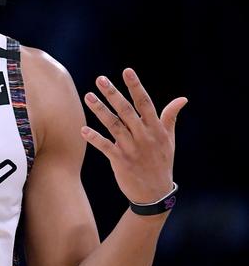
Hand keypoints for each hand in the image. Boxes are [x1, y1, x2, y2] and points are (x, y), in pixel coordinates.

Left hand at [80, 68, 187, 203]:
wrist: (155, 194)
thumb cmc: (161, 162)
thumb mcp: (169, 140)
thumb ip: (170, 117)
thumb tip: (182, 99)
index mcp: (156, 129)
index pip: (145, 103)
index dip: (136, 86)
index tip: (127, 71)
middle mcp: (144, 137)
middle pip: (127, 111)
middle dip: (113, 94)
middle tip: (100, 79)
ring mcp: (132, 149)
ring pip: (114, 125)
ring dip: (100, 110)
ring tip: (88, 96)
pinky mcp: (121, 161)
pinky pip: (106, 147)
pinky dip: (94, 138)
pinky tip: (83, 130)